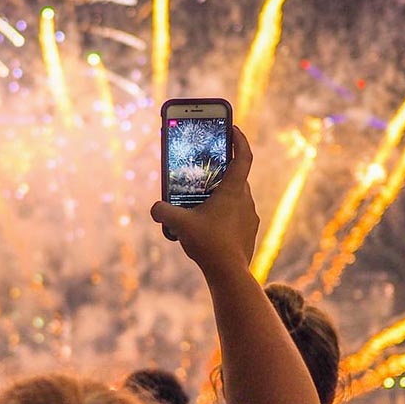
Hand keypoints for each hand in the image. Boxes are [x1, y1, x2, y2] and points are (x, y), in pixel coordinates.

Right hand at [151, 126, 258, 277]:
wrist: (229, 274)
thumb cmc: (209, 245)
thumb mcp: (180, 224)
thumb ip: (164, 211)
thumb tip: (155, 208)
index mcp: (234, 191)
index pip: (243, 156)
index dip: (239, 139)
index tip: (232, 129)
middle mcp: (246, 200)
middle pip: (237, 177)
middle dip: (222, 171)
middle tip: (207, 169)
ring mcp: (250, 218)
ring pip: (237, 198)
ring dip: (222, 195)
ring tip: (202, 200)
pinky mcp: (248, 233)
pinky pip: (237, 216)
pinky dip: (224, 215)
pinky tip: (208, 224)